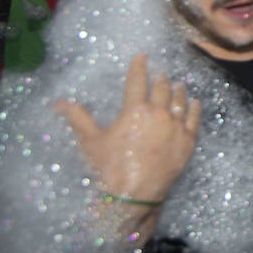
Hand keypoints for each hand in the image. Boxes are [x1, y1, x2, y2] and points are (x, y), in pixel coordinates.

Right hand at [53, 53, 200, 203]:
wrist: (133, 195)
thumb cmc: (109, 168)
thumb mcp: (90, 141)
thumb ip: (77, 118)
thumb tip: (57, 102)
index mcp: (135, 110)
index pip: (138, 80)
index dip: (139, 66)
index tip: (142, 56)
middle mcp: (159, 114)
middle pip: (162, 88)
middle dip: (160, 78)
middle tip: (160, 73)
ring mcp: (176, 127)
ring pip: (181, 100)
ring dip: (178, 90)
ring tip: (178, 84)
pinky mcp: (188, 142)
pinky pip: (194, 119)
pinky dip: (194, 108)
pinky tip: (195, 102)